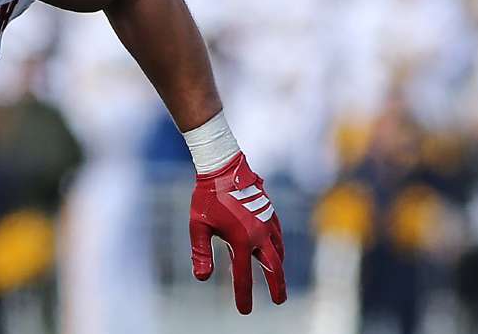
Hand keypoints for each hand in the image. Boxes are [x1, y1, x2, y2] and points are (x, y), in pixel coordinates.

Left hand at [189, 152, 286, 313]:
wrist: (223, 167)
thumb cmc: (206, 197)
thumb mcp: (198, 226)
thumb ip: (201, 253)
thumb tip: (202, 278)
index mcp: (241, 241)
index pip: (243, 276)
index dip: (244, 296)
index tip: (245, 311)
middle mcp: (259, 234)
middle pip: (274, 268)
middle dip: (277, 286)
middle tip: (279, 301)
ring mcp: (267, 222)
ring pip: (279, 250)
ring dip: (279, 266)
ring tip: (277, 276)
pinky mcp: (269, 211)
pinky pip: (278, 234)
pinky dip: (278, 246)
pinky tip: (275, 249)